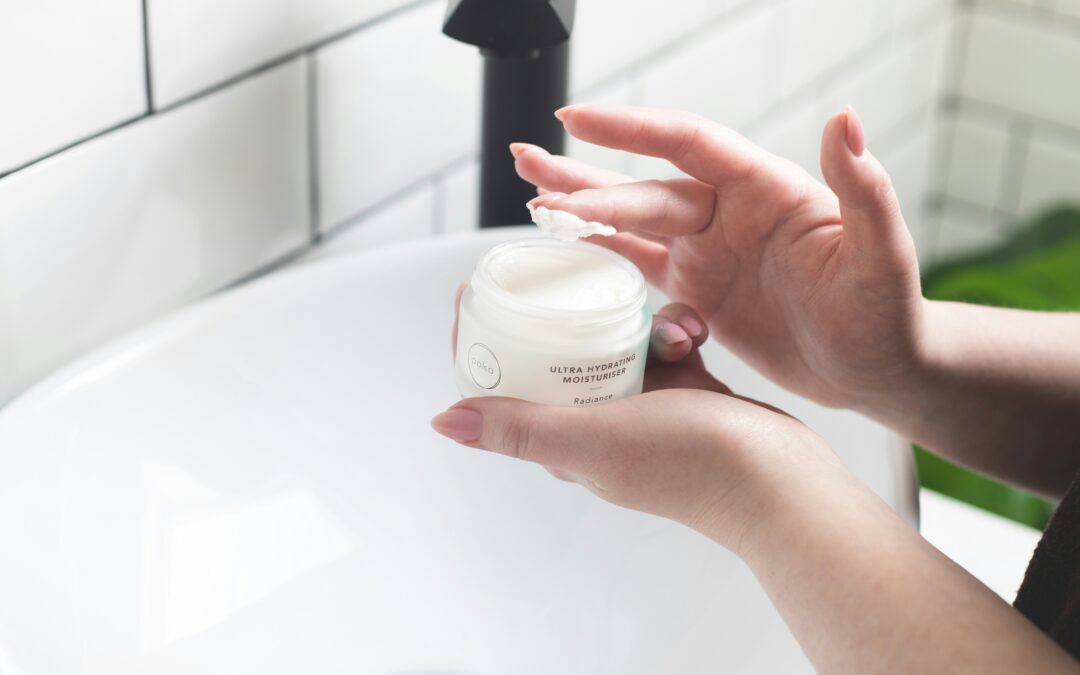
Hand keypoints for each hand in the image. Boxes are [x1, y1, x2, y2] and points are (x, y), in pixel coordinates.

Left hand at [437, 297, 844, 551]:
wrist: (784, 483)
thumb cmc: (690, 466)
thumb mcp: (593, 439)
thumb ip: (522, 429)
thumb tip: (442, 423)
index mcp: (566, 439)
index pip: (506, 384)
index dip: (486, 338)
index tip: (480, 287)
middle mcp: (597, 423)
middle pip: (557, 355)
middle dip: (565, 317)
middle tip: (569, 275)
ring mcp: (643, 407)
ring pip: (616, 342)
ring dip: (636, 324)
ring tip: (672, 327)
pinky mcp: (685, 391)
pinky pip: (664, 344)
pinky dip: (676, 331)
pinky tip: (695, 332)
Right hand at [511, 105, 924, 409]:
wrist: (879, 371)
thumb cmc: (890, 316)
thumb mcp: (882, 258)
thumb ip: (864, 190)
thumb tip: (845, 119)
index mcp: (767, 191)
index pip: (689, 144)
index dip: (631, 129)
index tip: (577, 119)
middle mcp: (731, 214)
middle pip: (646, 188)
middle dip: (585, 181)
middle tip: (530, 173)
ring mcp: (711, 251)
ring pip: (634, 221)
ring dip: (582, 207)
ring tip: (529, 194)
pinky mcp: (699, 290)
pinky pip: (640, 266)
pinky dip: (600, 256)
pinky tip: (564, 248)